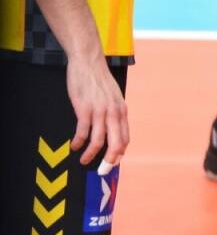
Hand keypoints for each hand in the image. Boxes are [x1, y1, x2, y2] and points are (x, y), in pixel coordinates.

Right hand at [65, 48, 128, 167]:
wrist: (89, 62)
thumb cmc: (99, 80)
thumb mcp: (113, 97)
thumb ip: (114, 112)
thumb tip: (112, 128)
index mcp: (122, 111)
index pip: (125, 138)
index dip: (119, 154)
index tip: (112, 163)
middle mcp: (114, 113)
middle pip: (116, 144)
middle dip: (109, 161)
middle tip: (101, 172)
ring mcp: (100, 111)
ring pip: (98, 141)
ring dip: (91, 155)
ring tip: (83, 161)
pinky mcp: (84, 109)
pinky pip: (82, 132)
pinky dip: (78, 143)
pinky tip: (73, 146)